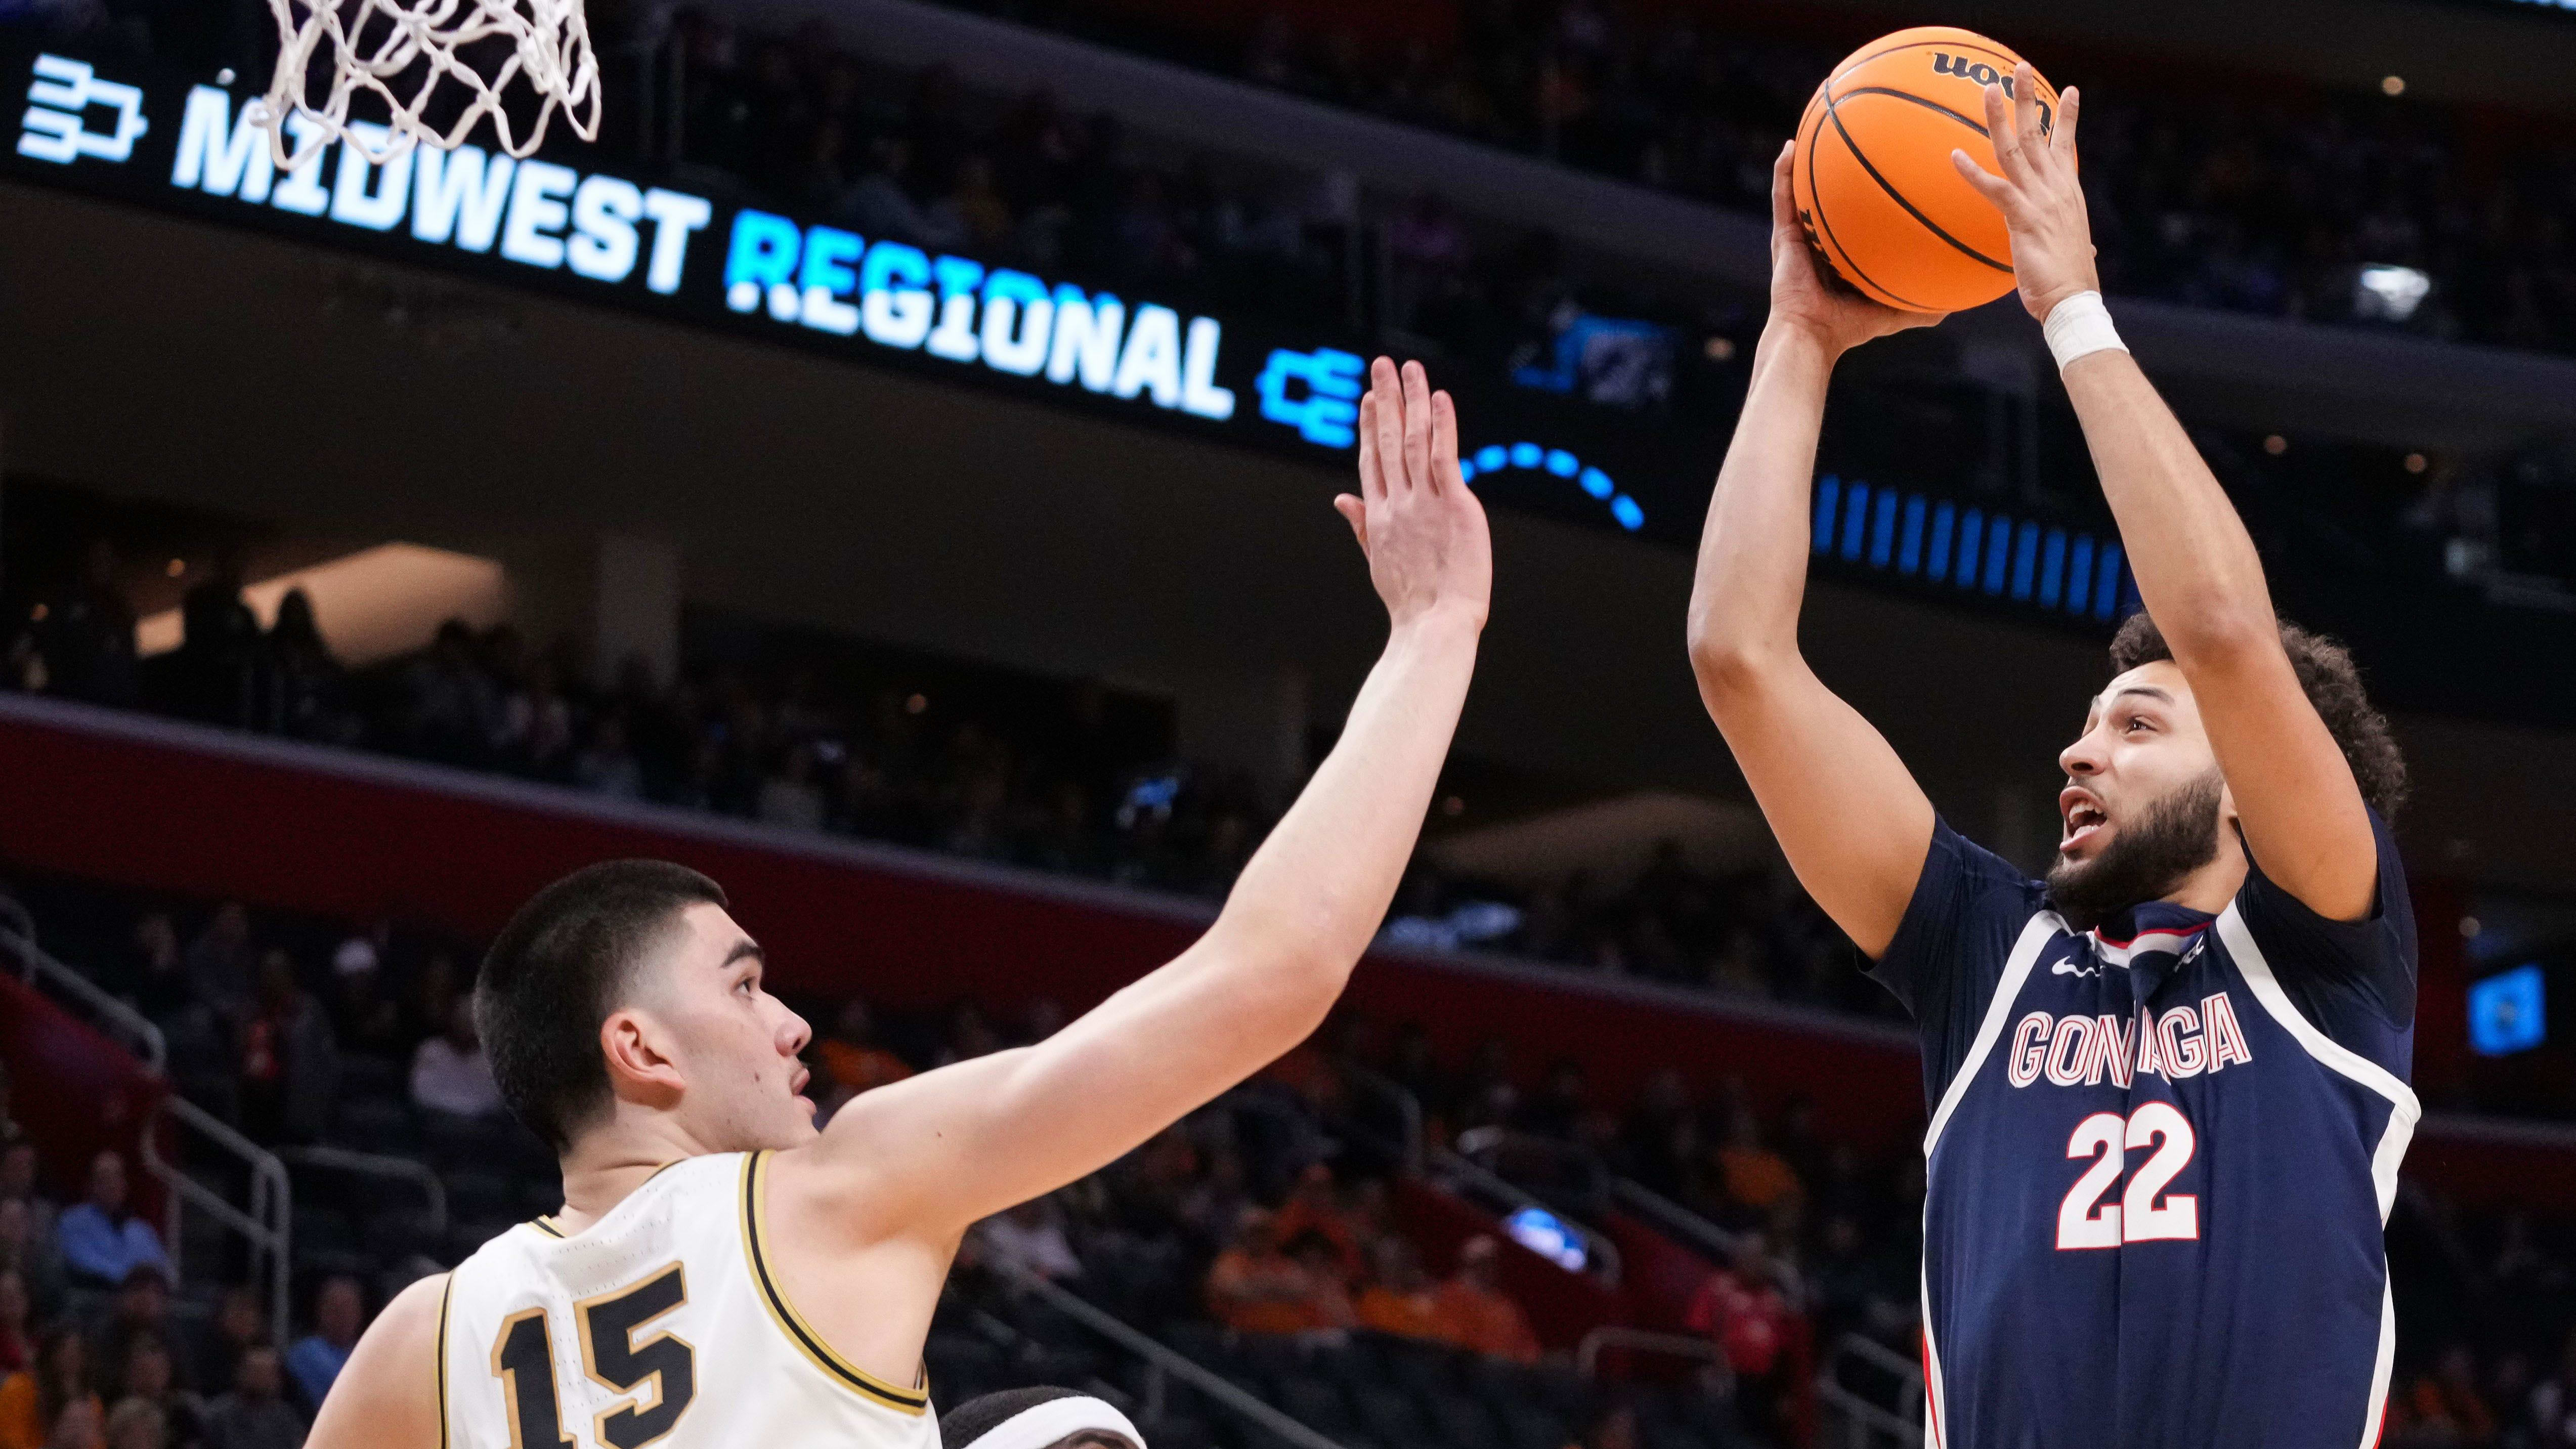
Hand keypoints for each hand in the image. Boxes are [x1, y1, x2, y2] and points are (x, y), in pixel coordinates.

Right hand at [1334, 358, 1492, 632]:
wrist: (1434, 624)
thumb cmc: (1412, 601)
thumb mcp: (1378, 561)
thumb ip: (1361, 525)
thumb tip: (1341, 500)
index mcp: (1378, 517)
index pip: (1371, 460)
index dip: (1369, 426)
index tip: (1369, 398)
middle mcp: (1396, 504)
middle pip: (1387, 441)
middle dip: (1386, 400)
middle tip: (1382, 365)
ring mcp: (1423, 503)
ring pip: (1414, 440)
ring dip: (1412, 400)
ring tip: (1409, 369)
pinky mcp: (1454, 506)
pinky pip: (1444, 457)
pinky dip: (1442, 426)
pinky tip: (1439, 399)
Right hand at [1763, 141, 1943, 355]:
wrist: (1812, 334)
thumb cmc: (1849, 327)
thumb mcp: (1894, 311)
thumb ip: (1922, 305)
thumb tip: (1957, 303)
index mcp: (1844, 253)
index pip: (1859, 216)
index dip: (1870, 192)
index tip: (1890, 165)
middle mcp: (1821, 238)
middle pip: (1833, 194)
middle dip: (1841, 165)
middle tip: (1858, 132)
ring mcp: (1801, 234)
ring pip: (1803, 187)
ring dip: (1808, 157)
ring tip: (1817, 123)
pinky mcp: (1783, 235)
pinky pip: (1782, 196)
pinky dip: (1783, 171)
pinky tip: (1789, 146)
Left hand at [1952, 66, 2097, 320]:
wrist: (2072, 301)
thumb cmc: (2069, 282)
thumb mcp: (2073, 251)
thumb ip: (2070, 240)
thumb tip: (2086, 251)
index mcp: (2066, 193)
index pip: (2065, 147)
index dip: (2067, 118)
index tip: (2069, 91)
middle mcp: (2056, 189)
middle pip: (2040, 134)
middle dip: (2030, 99)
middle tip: (2021, 69)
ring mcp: (2040, 199)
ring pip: (2016, 149)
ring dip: (2000, 118)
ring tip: (1987, 90)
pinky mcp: (2022, 217)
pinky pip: (1994, 187)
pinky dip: (1972, 171)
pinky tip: (1954, 156)